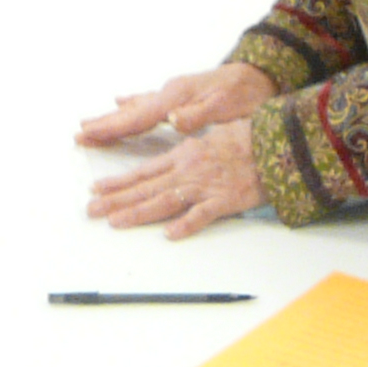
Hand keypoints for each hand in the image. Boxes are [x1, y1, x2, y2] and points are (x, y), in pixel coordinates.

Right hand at [76, 62, 277, 147]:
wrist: (261, 74)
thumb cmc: (247, 94)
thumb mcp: (227, 107)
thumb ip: (200, 114)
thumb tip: (174, 120)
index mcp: (177, 98)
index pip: (138, 117)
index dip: (113, 128)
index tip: (89, 134)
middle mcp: (170, 93)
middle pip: (131, 112)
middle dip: (105, 124)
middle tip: (79, 134)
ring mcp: (174, 93)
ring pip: (136, 107)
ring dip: (113, 117)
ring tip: (91, 124)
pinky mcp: (180, 95)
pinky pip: (147, 102)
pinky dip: (131, 104)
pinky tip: (122, 100)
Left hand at [85, 118, 265, 238]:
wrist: (275, 144)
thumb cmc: (245, 137)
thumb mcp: (210, 132)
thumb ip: (188, 140)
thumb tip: (172, 137)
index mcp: (183, 154)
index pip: (143, 171)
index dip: (118, 182)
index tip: (97, 189)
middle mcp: (188, 170)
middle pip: (146, 188)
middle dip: (116, 200)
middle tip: (92, 210)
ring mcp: (205, 187)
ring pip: (165, 202)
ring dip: (138, 213)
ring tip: (115, 222)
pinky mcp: (225, 201)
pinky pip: (202, 215)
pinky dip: (186, 224)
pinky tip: (169, 234)